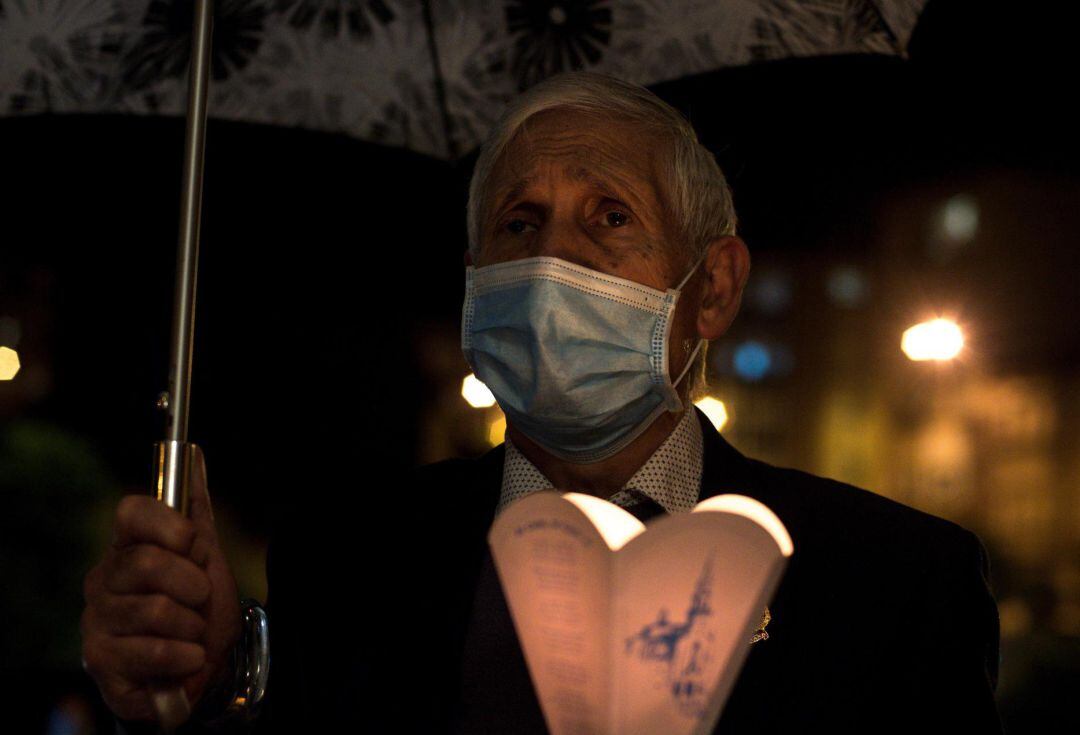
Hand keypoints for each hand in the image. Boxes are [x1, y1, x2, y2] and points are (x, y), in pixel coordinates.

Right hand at [81, 447, 241, 721]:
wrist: (200, 669)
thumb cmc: (197, 610)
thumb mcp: (207, 558)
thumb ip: (197, 511)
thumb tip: (197, 454)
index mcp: (128, 547)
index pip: (132, 512)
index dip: (168, 525)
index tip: (193, 544)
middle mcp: (104, 580)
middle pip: (149, 563)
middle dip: (192, 584)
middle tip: (200, 599)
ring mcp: (98, 619)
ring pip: (156, 609)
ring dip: (193, 626)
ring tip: (191, 633)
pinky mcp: (101, 660)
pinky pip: (153, 649)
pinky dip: (185, 656)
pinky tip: (187, 659)